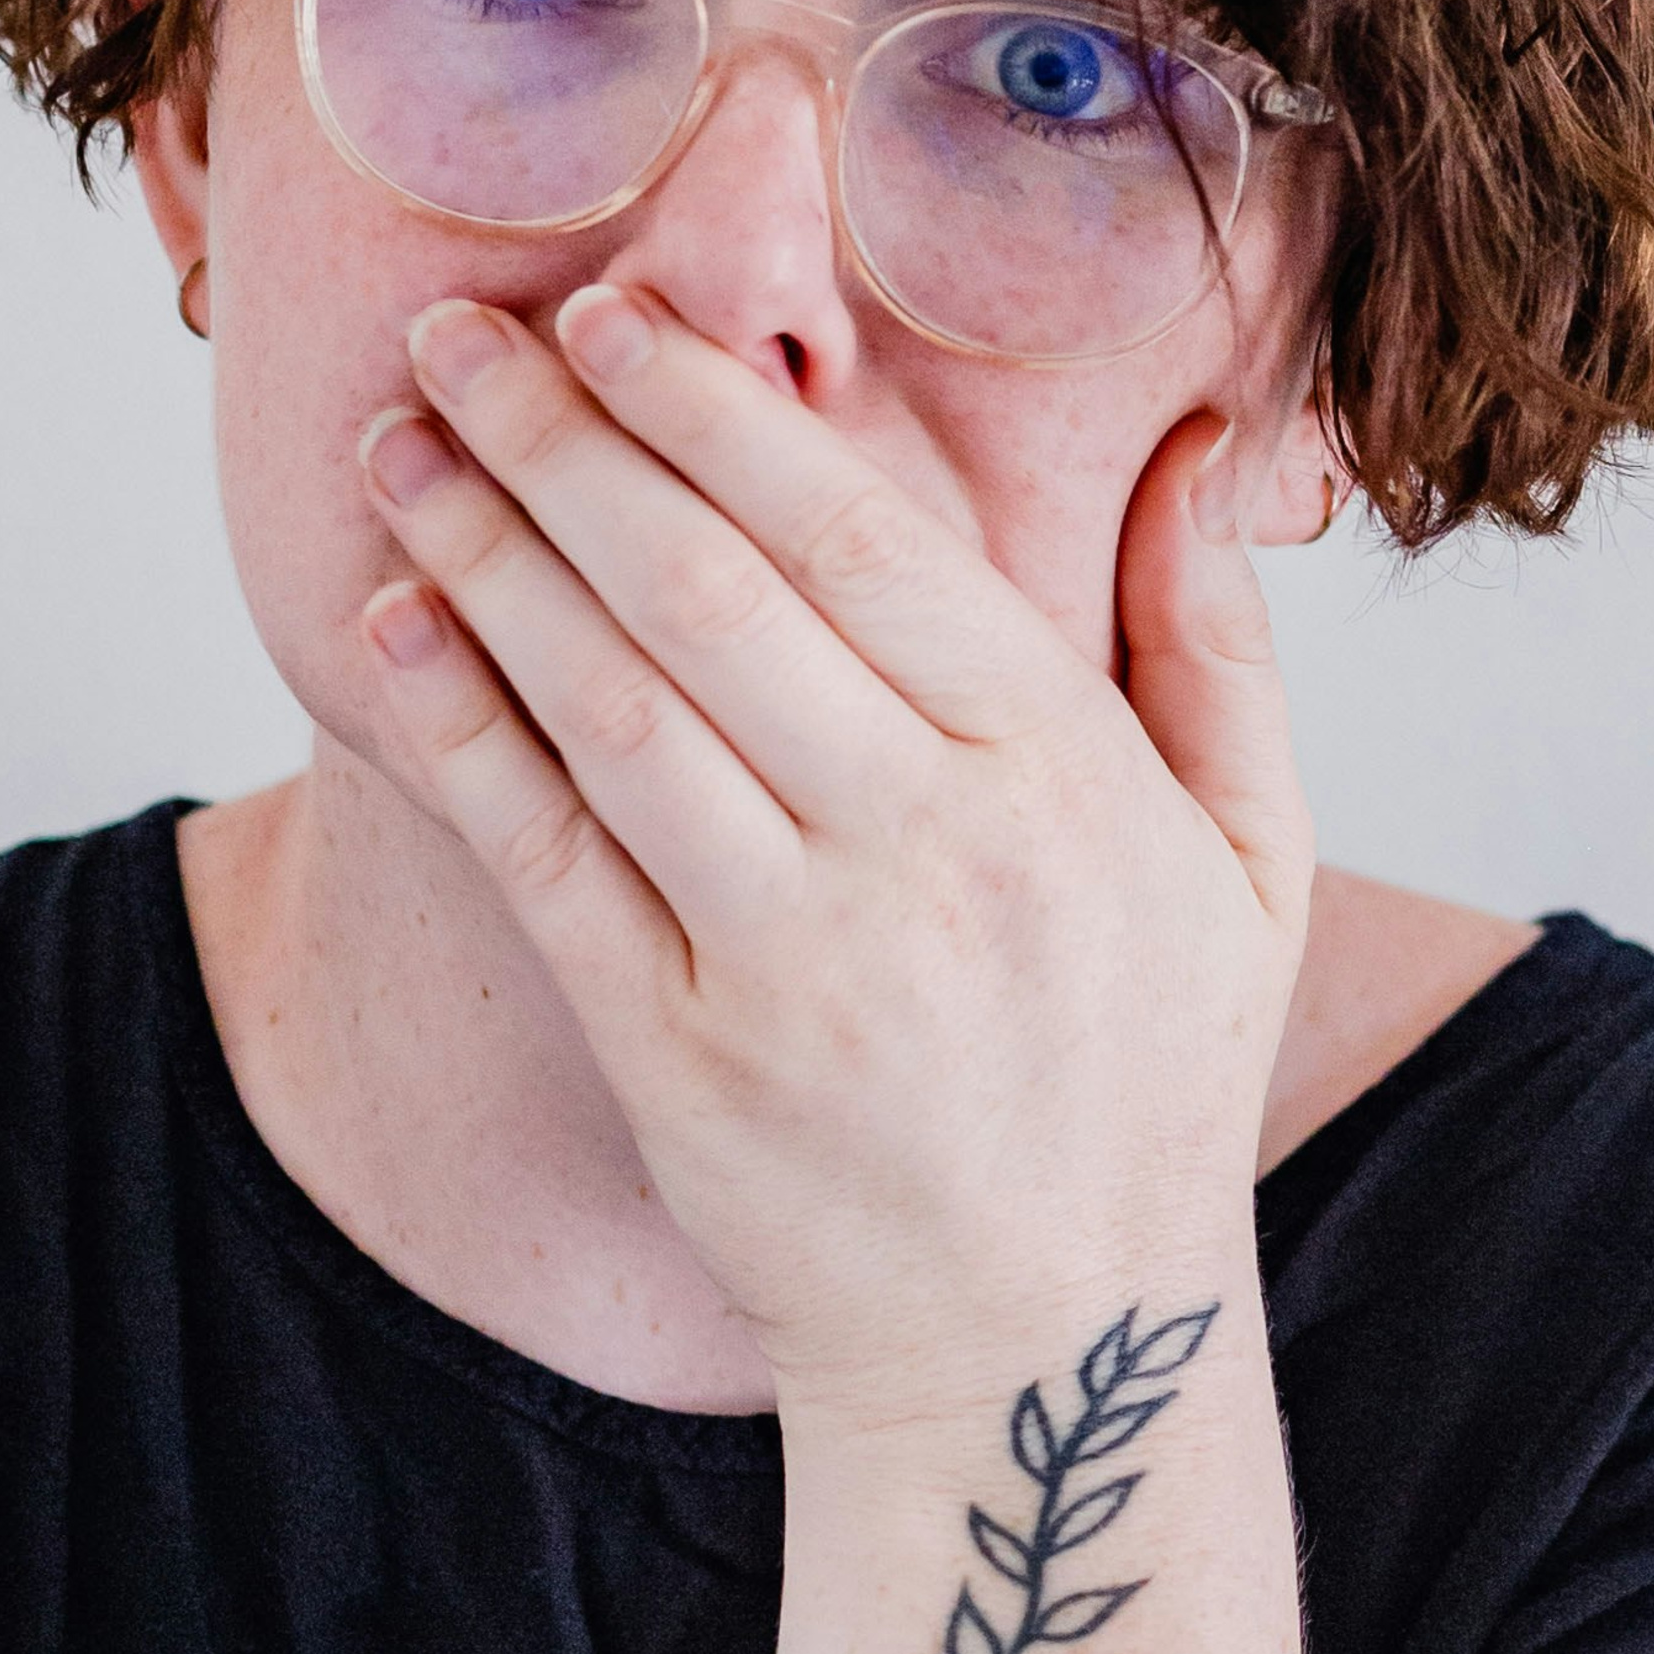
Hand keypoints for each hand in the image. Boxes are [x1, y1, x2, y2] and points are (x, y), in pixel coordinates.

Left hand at [352, 283, 1313, 1440]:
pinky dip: (461, 728)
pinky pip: (546, 857)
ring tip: (401, 445)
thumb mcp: (1252, 857)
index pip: (865, 543)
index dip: (717, 414)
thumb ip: (1217, 645)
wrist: (1045, 1339)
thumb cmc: (1147, 1075)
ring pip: (608, 704)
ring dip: (484, 555)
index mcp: (1065, 776)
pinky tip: (400, 625)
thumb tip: (1198, 446)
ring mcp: (794, 958)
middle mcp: (928, 852)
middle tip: (462, 333)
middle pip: (709, 592)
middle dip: (565, 438)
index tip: (614, 314)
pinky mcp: (681, 1053)